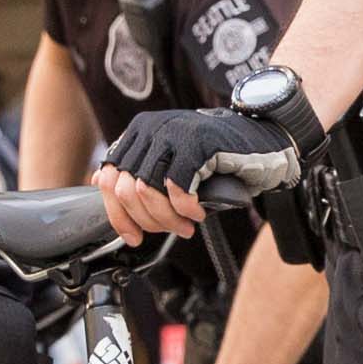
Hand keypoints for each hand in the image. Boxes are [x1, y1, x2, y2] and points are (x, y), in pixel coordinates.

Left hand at [96, 100, 261, 242]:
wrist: (263, 144)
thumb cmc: (217, 160)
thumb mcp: (172, 165)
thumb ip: (138, 172)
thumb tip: (99, 182)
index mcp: (139, 132)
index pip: (109, 179)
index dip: (118, 214)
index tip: (134, 235)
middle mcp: (152, 128)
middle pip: (126, 188)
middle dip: (146, 220)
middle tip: (170, 231)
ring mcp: (173, 132)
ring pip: (147, 190)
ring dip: (167, 218)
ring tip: (186, 225)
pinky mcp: (197, 142)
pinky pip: (177, 186)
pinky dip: (185, 208)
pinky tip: (198, 213)